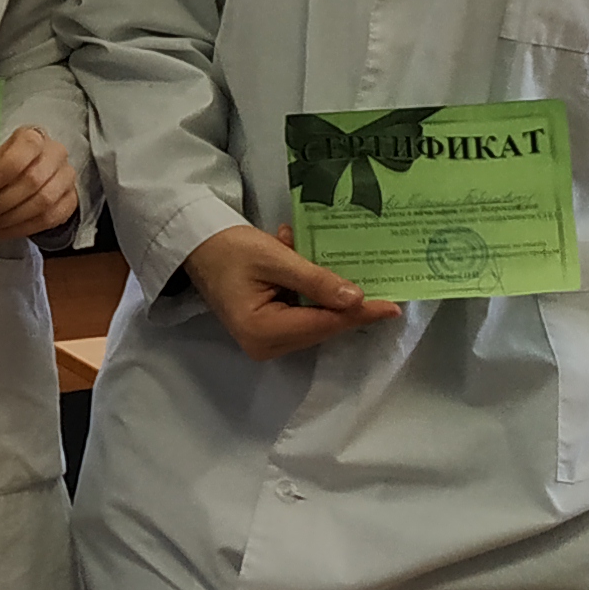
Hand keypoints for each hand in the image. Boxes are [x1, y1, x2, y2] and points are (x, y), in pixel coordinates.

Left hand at [0, 126, 77, 248]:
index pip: (28, 145)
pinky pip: (50, 218)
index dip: (9, 166)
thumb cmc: (9, 164)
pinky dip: (25, 227)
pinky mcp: (71, 199)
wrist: (34, 175)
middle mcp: (55, 153)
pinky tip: (7, 230)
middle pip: (34, 178)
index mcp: (34, 137)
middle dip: (8, 199)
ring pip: (44, 201)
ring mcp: (66, 177)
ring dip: (15, 216)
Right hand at [180, 223, 402, 362]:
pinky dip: (307, 290)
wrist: (196, 245)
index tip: (392, 307)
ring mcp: (265, 341)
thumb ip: (316, 280)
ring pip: (314, 321)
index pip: (324, 324)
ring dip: (324, 291)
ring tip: (323, 258)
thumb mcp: (276, 259)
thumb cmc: (229, 248)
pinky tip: (297, 255)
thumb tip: (356, 298)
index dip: (360, 314)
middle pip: (321, 327)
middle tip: (378, 283)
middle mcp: (265, 345)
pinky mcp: (266, 330)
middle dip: (347, 304)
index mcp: (264, 331)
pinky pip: (301, 314)